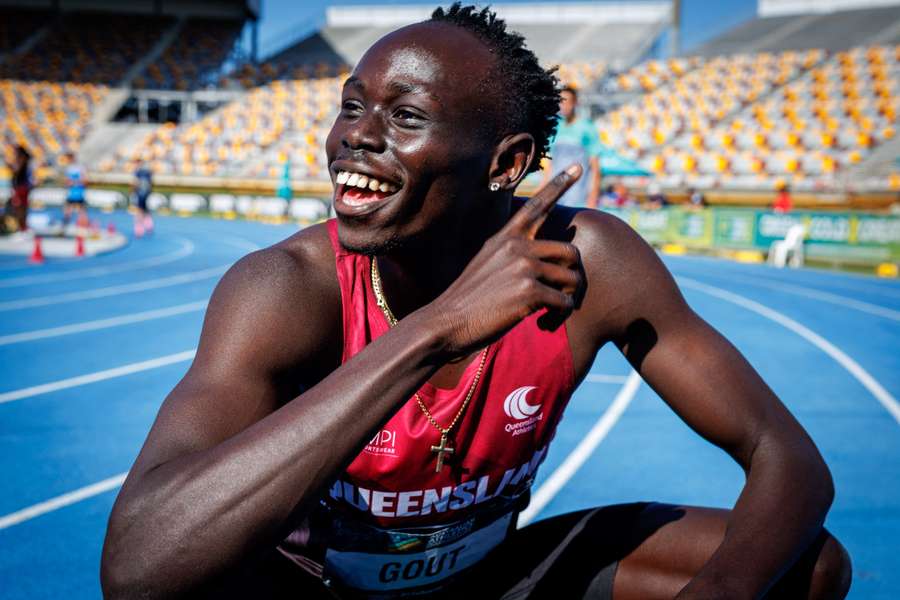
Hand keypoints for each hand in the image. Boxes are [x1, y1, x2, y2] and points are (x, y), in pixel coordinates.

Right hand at [424, 164, 584, 356]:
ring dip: (569, 301)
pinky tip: (542, 323)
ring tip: (551, 314)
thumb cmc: (468, 302)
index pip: (537, 205)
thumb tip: (545, 263)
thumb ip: (514, 257)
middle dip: (574, 278)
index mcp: (506, 238)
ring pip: (573, 279)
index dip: (560, 184)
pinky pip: (565, 302)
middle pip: (571, 252)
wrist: (446, 323)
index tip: (579, 166)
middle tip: (563, 298)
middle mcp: (517, 246)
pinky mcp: (529, 290)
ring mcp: (523, 266)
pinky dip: (559, 316)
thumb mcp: (487, 266)